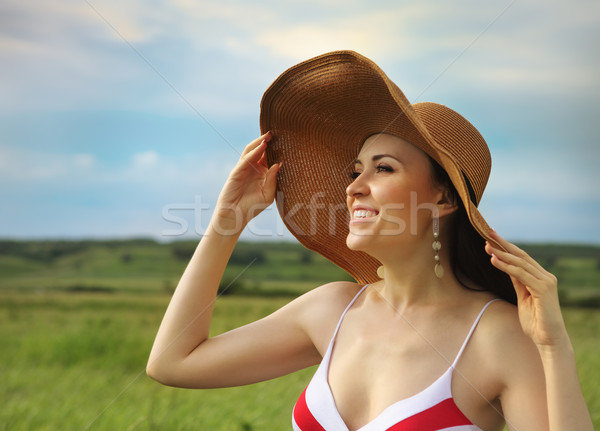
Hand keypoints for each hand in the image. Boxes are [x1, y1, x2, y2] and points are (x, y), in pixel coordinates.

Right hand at [212, 132, 280, 233]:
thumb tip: (279, 164)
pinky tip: (262, 146)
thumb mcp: (268, 194)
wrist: (236, 215)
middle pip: (261, 150)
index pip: (269, 156)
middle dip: (268, 141)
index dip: (276, 148)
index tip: (286, 140)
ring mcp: (244, 168)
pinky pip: (246, 158)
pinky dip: (254, 151)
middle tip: (278, 132)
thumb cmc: (253, 207)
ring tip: (269, 135)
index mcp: (262, 172)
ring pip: (252, 151)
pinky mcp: (237, 171)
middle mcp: (253, 168)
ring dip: (260, 142)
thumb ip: (273, 179)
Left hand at [485, 231, 568, 348]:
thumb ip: (517, 282)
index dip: (507, 247)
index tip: (492, 238)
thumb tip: (507, 267)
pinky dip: (506, 266)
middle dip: (503, 244)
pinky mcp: (543, 289)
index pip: (522, 258)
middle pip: (521, 255)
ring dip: (501, 253)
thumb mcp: (522, 297)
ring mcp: (546, 281)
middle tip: (488, 233)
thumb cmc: (535, 322)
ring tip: (487, 246)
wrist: (548, 339)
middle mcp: (546, 276)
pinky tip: (494, 260)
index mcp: (541, 278)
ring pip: (520, 263)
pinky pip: (520, 274)